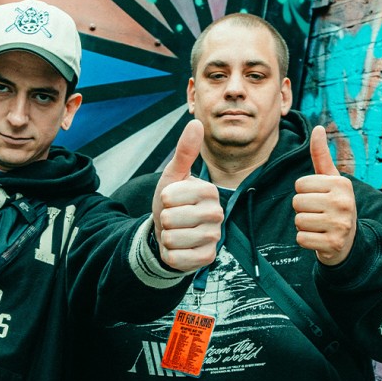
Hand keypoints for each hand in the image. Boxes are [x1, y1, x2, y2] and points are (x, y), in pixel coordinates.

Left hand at [151, 119, 222, 271]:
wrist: (170, 233)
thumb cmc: (173, 204)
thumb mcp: (173, 176)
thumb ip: (184, 152)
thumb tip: (195, 122)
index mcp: (210, 191)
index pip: (172, 195)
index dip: (164, 199)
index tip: (172, 200)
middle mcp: (217, 213)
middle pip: (171, 218)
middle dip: (164, 220)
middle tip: (172, 219)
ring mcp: (214, 237)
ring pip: (173, 238)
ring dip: (166, 237)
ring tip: (175, 233)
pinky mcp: (208, 258)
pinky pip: (177, 257)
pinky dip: (169, 254)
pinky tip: (178, 248)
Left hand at [292, 125, 355, 265]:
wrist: (348, 241)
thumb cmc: (334, 204)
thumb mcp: (331, 179)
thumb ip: (321, 155)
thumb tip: (318, 128)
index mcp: (341, 183)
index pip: (300, 184)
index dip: (304, 192)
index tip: (319, 197)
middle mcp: (343, 202)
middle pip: (297, 202)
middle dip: (302, 209)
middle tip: (318, 213)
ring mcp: (340, 224)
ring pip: (298, 221)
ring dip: (303, 225)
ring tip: (319, 224)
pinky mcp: (333, 244)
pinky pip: (301, 239)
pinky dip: (306, 240)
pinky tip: (319, 237)